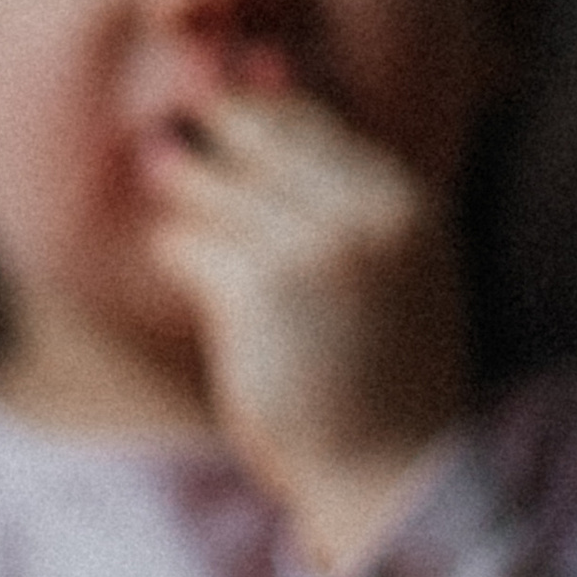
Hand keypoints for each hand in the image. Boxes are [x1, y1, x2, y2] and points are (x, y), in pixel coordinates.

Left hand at [149, 87, 468, 569]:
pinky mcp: (257, 290)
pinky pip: (186, 245)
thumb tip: (266, 103)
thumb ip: (348, 200)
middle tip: (169, 148)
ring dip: (185, 199)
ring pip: (211, 188)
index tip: (215, 116)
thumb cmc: (384, 377)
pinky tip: (189, 273)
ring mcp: (312, 247)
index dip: (254, 113)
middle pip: (256, 136)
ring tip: (174, 203)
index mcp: (407, 201)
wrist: (391, 473)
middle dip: (208, 141)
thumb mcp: (400, 272)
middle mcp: (366, 213)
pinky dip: (178, 254)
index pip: (311, 121)